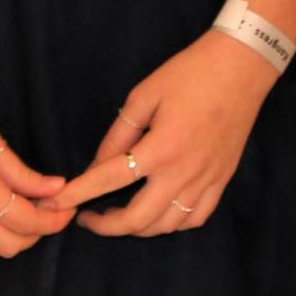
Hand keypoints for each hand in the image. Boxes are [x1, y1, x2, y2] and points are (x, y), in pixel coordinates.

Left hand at [64, 30, 278, 237]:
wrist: (241, 68)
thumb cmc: (189, 73)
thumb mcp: (144, 95)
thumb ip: (118, 135)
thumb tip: (96, 165)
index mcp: (160, 148)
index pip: (108, 179)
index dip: (77, 195)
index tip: (54, 205)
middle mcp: (183, 172)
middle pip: (138, 219)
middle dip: (106, 226)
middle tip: (87, 218)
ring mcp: (206, 181)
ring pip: (166, 225)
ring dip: (138, 227)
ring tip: (120, 214)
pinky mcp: (221, 181)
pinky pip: (195, 218)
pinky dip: (172, 224)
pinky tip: (158, 213)